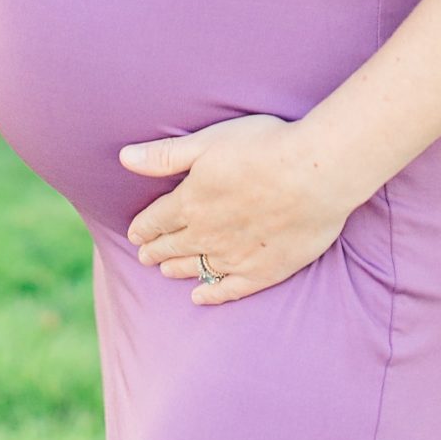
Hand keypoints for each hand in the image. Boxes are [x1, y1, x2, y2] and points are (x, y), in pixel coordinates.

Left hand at [118, 113, 355, 304]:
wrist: (316, 173)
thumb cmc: (264, 147)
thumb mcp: (208, 142)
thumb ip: (165, 155)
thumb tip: (124, 158)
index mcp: (191, 202)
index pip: (157, 220)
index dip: (144, 227)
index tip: (135, 233)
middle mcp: (207, 234)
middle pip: (173, 246)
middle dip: (156, 250)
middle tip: (144, 255)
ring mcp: (235, 256)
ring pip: (196, 268)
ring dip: (178, 269)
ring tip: (166, 271)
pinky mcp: (263, 271)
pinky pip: (229, 289)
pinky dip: (211, 294)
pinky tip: (200, 297)